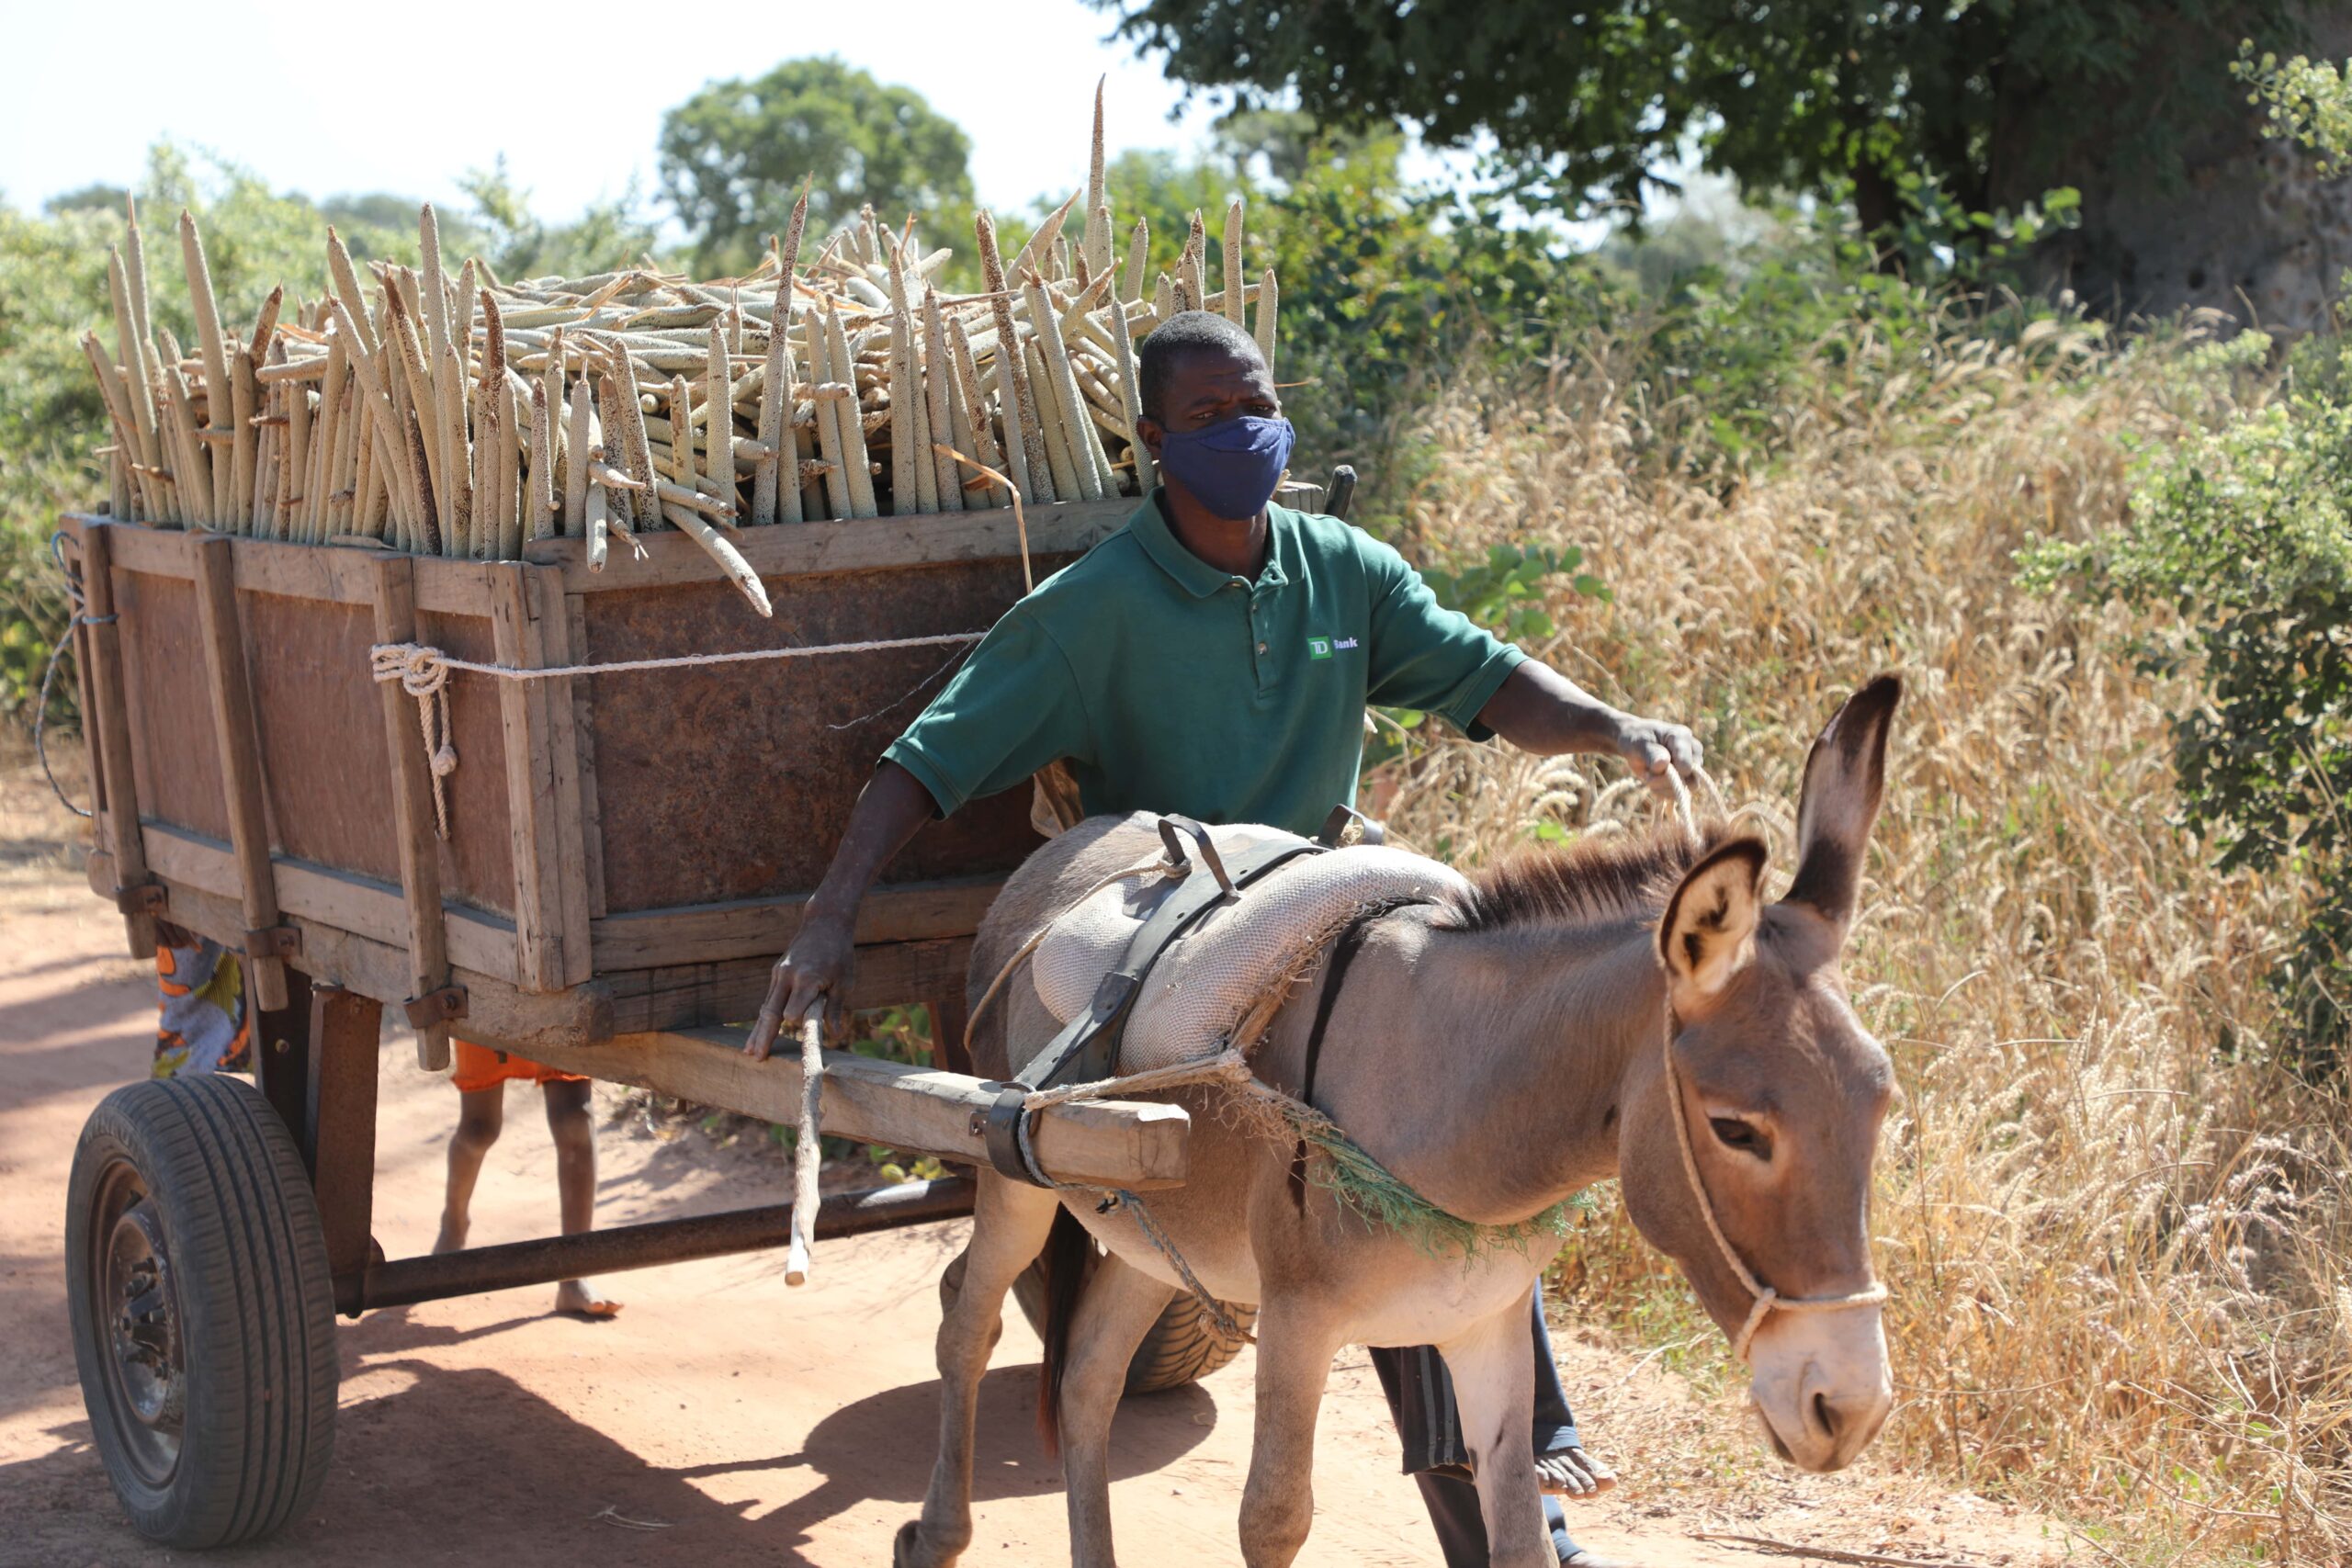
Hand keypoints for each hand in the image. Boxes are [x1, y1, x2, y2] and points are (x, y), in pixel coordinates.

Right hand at [744, 910, 856, 1058]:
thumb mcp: (844, 981)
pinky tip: (757, 1033)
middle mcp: (788, 976)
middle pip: (772, 1012)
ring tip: (750, 1051)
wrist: (824, 924)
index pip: (794, 1010)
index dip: (797, 1023)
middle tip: (757, 1057)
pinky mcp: (777, 973)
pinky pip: (769, 999)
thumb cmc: (839, 954)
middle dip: (764, 1035)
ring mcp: (779, 974)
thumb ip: (835, 1008)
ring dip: (758, 1030)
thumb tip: (837, 1035)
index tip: (801, 1035)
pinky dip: (764, 1017)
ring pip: (766, 1007)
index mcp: (807, 979)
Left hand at [1611, 711, 1702, 795]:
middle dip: (1665, 782)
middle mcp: (1693, 752)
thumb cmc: (1638, 740)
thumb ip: (1651, 753)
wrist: (1636, 745)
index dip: (1669, 773)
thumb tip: (1663, 764)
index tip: (1652, 767)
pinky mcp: (1687, 778)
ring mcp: (1692, 766)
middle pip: (1691, 781)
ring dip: (1663, 788)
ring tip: (1650, 776)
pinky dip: (1663, 792)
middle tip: (1649, 776)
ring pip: (1685, 790)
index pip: (1686, 765)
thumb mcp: (1639, 743)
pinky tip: (1654, 783)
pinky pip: (1678, 794)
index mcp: (1683, 737)